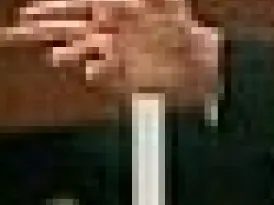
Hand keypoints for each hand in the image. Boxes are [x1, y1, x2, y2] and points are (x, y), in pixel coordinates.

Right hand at [2, 0, 219, 100]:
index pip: (75, 8)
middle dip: (44, 28)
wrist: (203, 66)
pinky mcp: (123, 78)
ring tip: (52, 54)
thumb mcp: (168, 5)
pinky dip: (95, 70)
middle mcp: (108, 34)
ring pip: (79, 52)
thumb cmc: (185, 32)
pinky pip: (102, 74)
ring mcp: (114, 56)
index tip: (31, 11)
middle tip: (18, 29)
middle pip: (67, 29)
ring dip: (64, 52)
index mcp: (113, 13)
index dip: (53, 10)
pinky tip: (88, 68)